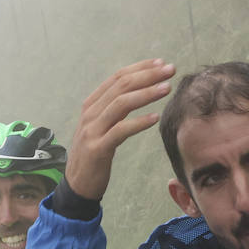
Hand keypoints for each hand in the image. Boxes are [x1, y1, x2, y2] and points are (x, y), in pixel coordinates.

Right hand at [67, 59, 175, 199]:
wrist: (77, 184)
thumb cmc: (95, 154)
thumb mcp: (102, 126)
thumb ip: (114, 109)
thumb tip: (138, 90)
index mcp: (92, 105)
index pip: (117, 77)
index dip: (140, 68)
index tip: (161, 63)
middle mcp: (90, 114)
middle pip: (121, 86)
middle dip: (148, 76)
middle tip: (170, 70)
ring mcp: (92, 131)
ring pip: (121, 104)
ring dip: (146, 94)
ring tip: (167, 88)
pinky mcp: (97, 149)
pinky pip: (120, 130)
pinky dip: (139, 123)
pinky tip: (155, 118)